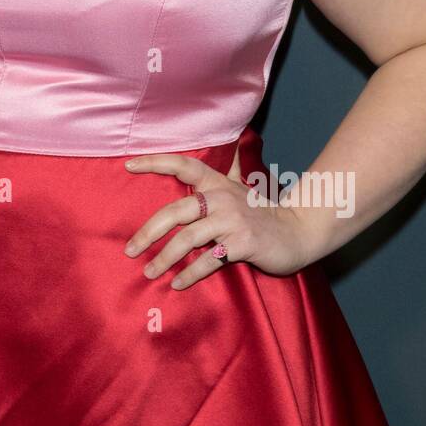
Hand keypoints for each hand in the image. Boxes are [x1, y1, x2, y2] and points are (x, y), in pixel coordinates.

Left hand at [122, 148, 313, 288]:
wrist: (297, 233)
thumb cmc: (262, 212)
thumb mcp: (242, 186)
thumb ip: (230, 168)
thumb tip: (230, 142)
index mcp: (216, 183)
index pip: (182, 165)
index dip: (154, 162)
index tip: (128, 166)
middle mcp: (221, 198)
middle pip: (175, 212)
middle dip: (148, 232)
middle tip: (130, 250)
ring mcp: (232, 221)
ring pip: (188, 239)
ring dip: (165, 258)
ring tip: (149, 272)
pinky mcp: (242, 243)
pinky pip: (209, 260)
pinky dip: (190, 273)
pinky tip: (177, 283)